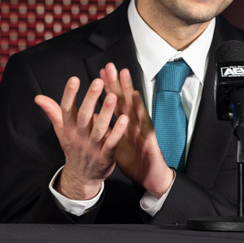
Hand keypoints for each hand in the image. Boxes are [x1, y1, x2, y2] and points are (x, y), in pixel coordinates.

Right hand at [34, 77, 127, 199]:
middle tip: (97, 82)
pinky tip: (125, 118)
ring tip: (112, 96)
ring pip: (99, 129)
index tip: (74, 79)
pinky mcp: (106, 156)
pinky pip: (112, 143)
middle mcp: (79, 137)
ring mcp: (92, 147)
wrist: (82, 177)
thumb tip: (38, 98)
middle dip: (90, 99)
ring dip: (106, 113)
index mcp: (68, 129)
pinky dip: (118, 131)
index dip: (69, 95)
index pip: (66, 110)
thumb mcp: (61, 132)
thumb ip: (53, 112)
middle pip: (84, 117)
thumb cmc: (74, 148)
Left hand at [100, 63, 174, 197]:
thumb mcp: (116, 144)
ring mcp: (142, 129)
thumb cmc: (135, 160)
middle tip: (110, 65)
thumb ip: (107, 130)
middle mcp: (133, 123)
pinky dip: (139, 109)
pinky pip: (143, 122)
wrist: (150, 177)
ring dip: (129, 89)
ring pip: (134, 106)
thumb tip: (93, 118)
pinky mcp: (148, 138)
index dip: (108, 88)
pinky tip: (135, 98)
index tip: (100, 72)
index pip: (115, 102)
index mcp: (124, 125)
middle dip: (116, 82)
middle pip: (124, 99)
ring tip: (123, 74)